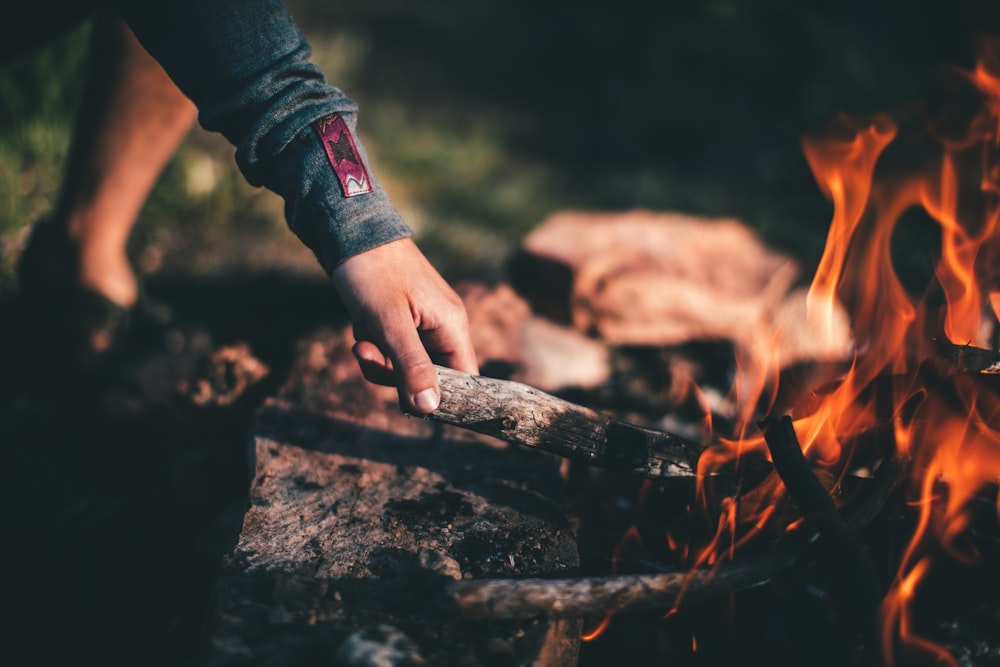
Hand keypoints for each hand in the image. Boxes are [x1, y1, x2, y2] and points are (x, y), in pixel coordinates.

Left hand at [331, 238, 478, 413]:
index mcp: (452, 326)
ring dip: (380, 359)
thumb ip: (412, 366)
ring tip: (359, 339)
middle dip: (393, 374)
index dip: (441, 398)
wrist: (349, 231)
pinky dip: (376, 343)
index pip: (465, 381)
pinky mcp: (405, 317)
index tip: (408, 405)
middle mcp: (445, 326)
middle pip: (430, 376)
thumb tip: (429, 409)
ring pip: (407, 364)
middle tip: (365, 353)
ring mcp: (425, 322)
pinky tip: (361, 325)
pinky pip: (395, 347)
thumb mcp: (390, 324)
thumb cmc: (372, 274)